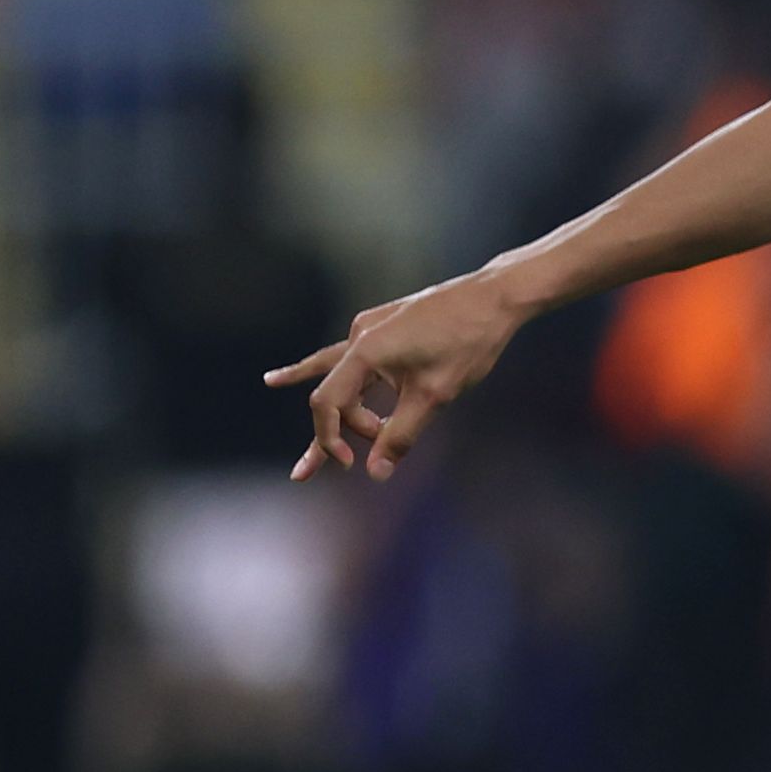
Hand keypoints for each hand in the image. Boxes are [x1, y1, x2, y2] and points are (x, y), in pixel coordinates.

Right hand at [265, 270, 531, 482]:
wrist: (496, 296)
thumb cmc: (469, 342)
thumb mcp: (436, 395)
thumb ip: (402, 435)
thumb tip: (376, 474)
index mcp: (365, 350)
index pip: (327, 403)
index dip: (329, 439)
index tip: (349, 464)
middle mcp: (360, 335)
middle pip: (333, 390)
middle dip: (336, 427)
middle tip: (354, 460)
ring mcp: (372, 326)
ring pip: (340, 368)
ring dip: (329, 395)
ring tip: (274, 380)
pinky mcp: (386, 324)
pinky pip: (355, 354)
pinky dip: (339, 367)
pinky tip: (310, 361)